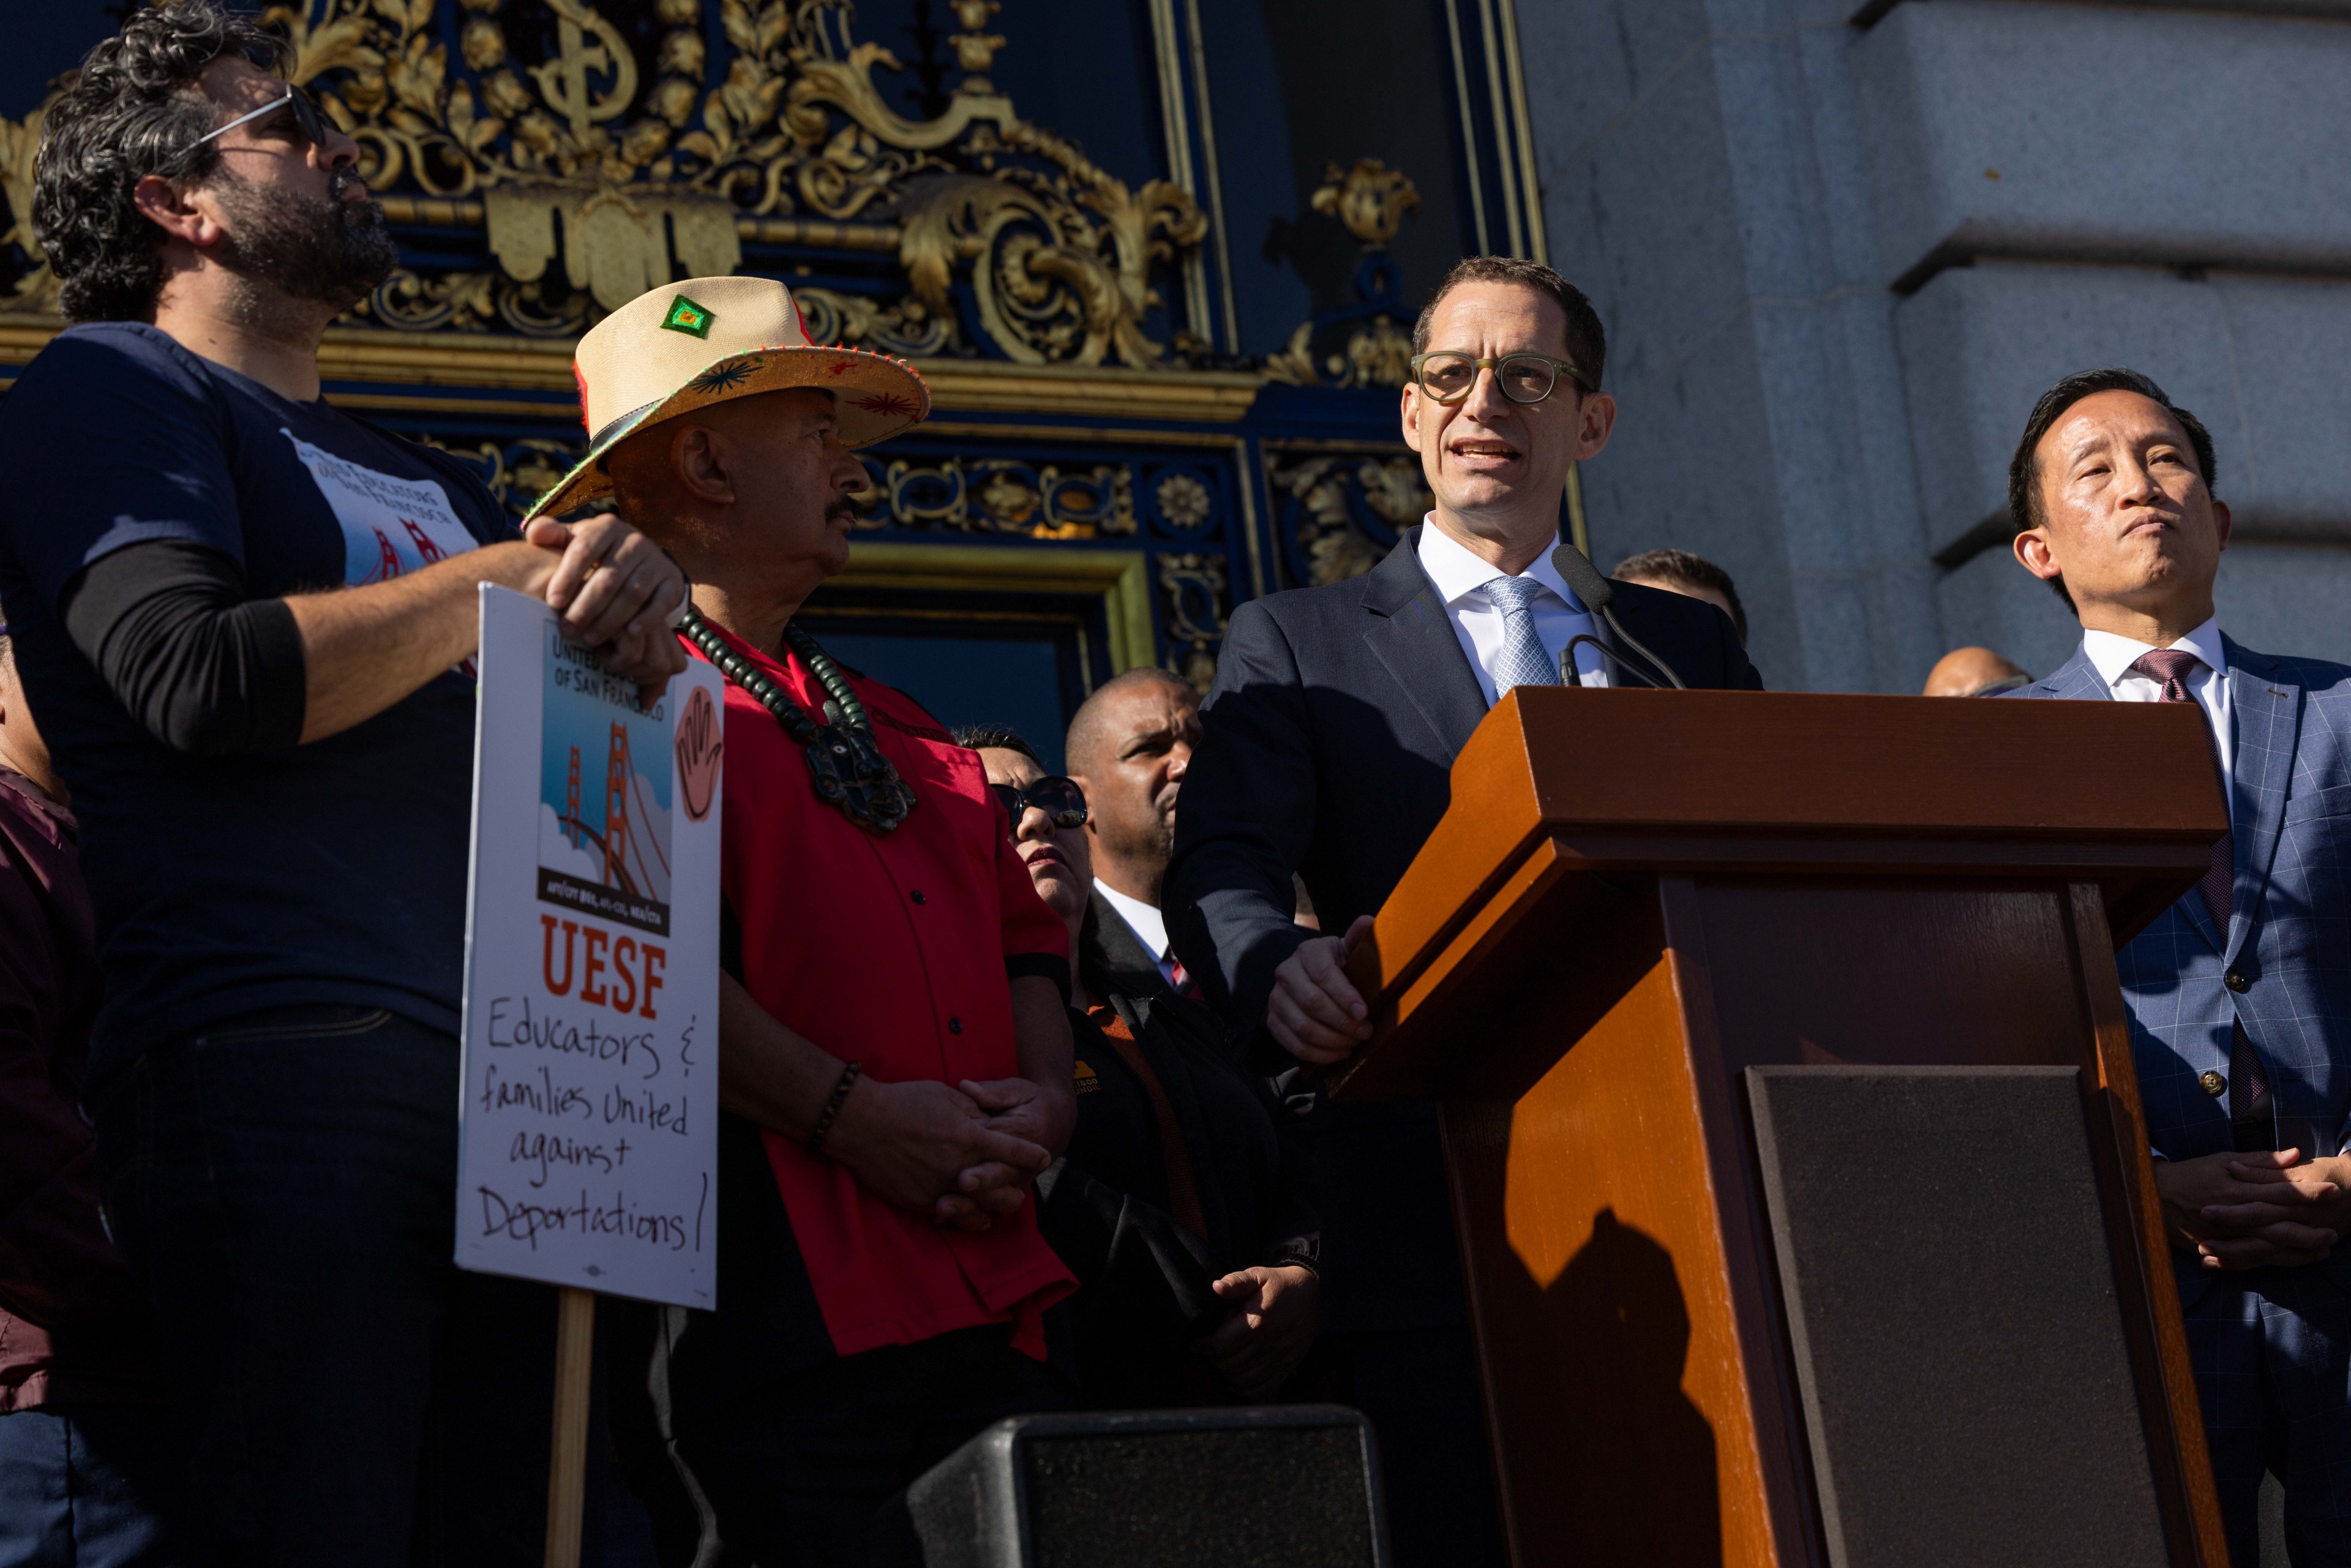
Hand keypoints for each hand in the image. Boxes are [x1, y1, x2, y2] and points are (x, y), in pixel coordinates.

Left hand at [521, 515, 689, 703]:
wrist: (639, 560)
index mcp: (606, 527)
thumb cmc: (595, 554)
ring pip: (633, 593)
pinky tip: (630, 635)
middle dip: (586, 607)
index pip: (584, 550)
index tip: (553, 602)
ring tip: (590, 639)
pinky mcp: (672, 581)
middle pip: (608, 577)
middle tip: (568, 630)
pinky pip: (661, 603)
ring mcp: (656, 561)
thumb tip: (534, 533)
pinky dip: (646, 620)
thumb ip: (551, 534)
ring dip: (611, 619)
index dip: (568, 577)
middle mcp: (635, 540)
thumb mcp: (573, 540)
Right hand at [822, 1076, 1049, 1227]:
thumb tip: (989, 1123)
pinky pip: (948, 1216)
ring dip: (988, 1212)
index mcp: (970, 1136)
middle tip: (1017, 1191)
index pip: (1013, 1150)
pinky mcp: (919, 1202)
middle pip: (1001, 1193)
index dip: (1031, 1155)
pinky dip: (958, 1214)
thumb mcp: (946, 1096)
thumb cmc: (903, 1101)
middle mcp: (959, 1167)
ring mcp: (939, 1188)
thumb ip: (973, 1111)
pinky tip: (959, 1210)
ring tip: (991, 1209)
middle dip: (1014, 1193)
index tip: (1045, 1157)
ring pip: (977, 1213)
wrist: (859, 1122)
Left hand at [934, 1078, 1061, 1230]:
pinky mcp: (1007, 1190)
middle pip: (998, 1177)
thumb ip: (993, 1092)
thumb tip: (965, 1087)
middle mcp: (1022, 1162)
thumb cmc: (1032, 1102)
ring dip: (968, 1207)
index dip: (979, 1153)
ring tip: (942, 1209)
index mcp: (1025, 1133)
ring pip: (993, 1199)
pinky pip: (988, 1206)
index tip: (963, 1169)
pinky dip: (965, 1215)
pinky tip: (939, 1217)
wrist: (1057, 1122)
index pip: (1003, 1145)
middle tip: (955, 1190)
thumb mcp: (1019, 1090)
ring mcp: (1015, 1180)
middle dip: (977, 1186)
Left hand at [1200, 1265, 1318, 1400]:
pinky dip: (1246, 1390)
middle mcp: (1269, 1343)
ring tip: (1222, 1364)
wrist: (1309, 1292)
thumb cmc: (1277, 1283)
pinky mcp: (1288, 1366)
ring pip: (1244, 1381)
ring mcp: (1280, 1358)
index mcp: (1257, 1321)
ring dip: (1227, 1376)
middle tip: (1211, 1353)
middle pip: (1229, 1366)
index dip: (1204, 1347)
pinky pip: (1263, 1388)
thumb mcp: (1257, 1274)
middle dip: (1214, 1361)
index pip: (1221, 1346)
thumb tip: (1216, 1286)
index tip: (1196, 1344)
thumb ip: (1236, 1281)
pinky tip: (1237, 1381)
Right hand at [1266, 915, 1375, 1064]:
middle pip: (1312, 1003)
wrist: (1309, 978)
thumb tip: (1369, 920)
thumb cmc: (1338, 966)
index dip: (1345, 996)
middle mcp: (1286, 972)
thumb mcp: (1348, 950)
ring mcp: (1276, 998)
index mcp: (1307, 952)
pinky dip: (1319, 1054)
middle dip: (1342, 1022)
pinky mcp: (1273, 1021)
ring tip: (1354, 1043)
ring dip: (1332, 1041)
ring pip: (1302, 1027)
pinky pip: (1293, 1044)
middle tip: (1365, 1031)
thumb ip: (1359, 939)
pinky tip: (1339, 1053)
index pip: (1324, 975)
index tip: (1364, 1012)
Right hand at [2154, 1148, 2339, 1268]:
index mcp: (2236, 1188)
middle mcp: (2234, 1213)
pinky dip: (2274, 1260)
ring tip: (2324, 1249)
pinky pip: (2251, 1258)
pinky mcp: (2218, 1247)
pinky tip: (2294, 1260)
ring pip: (2268, 1245)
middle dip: (2308, 1228)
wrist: (2150, 1197)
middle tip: (2336, 1231)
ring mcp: (2227, 1234)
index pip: (2279, 1190)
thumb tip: (2293, 1155)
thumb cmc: (2189, 1175)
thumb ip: (2259, 1161)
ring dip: (2298, 1248)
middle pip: (2278, 1223)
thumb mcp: (2221, 1160)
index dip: (2306, 1192)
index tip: (2332, 1189)